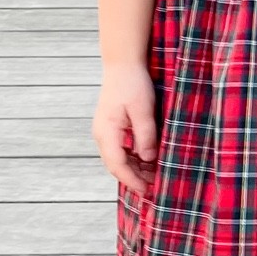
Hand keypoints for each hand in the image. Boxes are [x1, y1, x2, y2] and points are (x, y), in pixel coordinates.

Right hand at [92, 63, 158, 194]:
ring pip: (118, 158)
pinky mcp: (112, 127)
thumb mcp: (143, 109)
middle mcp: (102, 134)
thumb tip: (148, 159)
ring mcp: (106, 131)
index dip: (131, 180)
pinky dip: (134, 158)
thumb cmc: (133, 84)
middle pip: (116, 164)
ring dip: (134, 169)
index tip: (146, 190)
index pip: (117, 164)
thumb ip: (145, 134)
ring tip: (153, 177)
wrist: (123, 64)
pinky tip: (148, 161)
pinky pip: (121, 149)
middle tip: (153, 188)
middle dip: (133, 178)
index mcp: (106, 132)